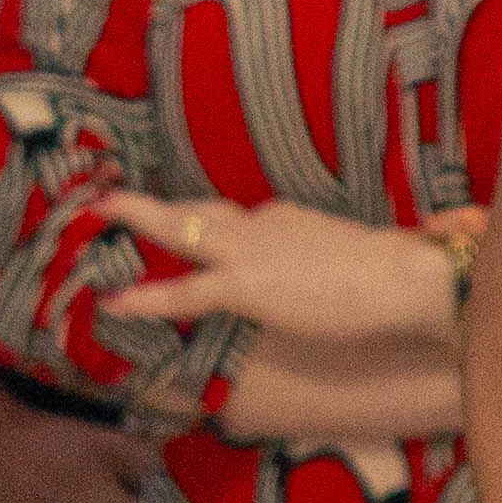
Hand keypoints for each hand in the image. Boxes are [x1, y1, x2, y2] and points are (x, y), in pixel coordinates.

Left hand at [89, 191, 466, 353]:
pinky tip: (113, 301)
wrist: (407, 280)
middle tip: (110, 200)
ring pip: (178, 231)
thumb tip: (326, 266)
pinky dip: (146, 297)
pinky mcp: (243, 286)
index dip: (208, 231)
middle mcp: (261, 223)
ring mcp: (248, 251)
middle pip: (198, 213)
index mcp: (286, 217)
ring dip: (134, 220)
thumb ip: (325, 257)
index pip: (237, 222)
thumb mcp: (351, 256)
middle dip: (155, 210)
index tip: (190, 230)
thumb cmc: (397, 276)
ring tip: (94, 215)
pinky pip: (183, 292)